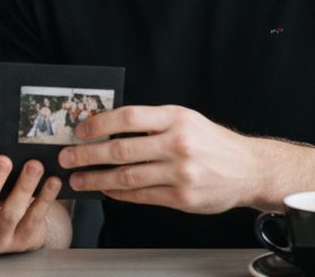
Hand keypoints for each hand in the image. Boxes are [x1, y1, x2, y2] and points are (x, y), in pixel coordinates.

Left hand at [60, 105, 258, 213]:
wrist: (248, 169)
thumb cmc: (211, 142)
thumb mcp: (185, 119)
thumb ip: (151, 122)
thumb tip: (106, 127)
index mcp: (176, 118)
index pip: (128, 117)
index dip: (98, 123)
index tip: (79, 130)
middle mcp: (178, 144)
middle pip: (121, 148)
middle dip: (87, 154)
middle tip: (66, 158)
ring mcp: (181, 173)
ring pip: (127, 176)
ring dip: (97, 179)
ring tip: (79, 179)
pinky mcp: (183, 198)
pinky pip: (142, 196)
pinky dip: (120, 194)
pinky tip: (106, 190)